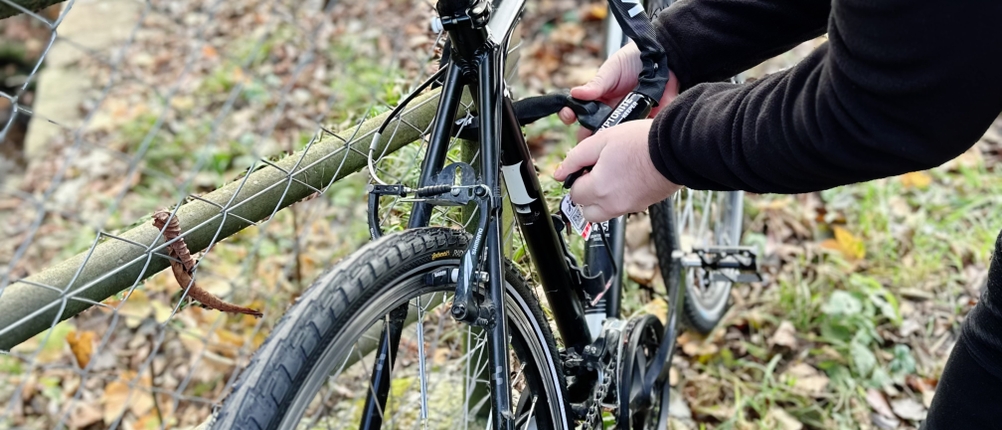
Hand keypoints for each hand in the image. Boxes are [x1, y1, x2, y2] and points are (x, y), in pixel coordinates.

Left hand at [553, 119, 680, 221]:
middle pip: (587, 212)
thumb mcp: (601, 140)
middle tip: (594, 176)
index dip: (576, 179)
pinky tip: (626, 178)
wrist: (674, 149)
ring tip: (611, 177)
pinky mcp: (642, 206)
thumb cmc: (641, 142)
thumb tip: (559, 172)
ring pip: (604, 213)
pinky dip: (619, 198)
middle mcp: (612, 204)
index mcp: (598, 188)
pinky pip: (622, 208)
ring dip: (601, 200)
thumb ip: (576, 158)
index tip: (584, 168)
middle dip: (586, 196)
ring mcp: (628, 207)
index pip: (574, 195)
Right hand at [557, 43, 679, 139]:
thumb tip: (574, 94)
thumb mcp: (612, 69)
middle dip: (584, 137)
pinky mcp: (643, 125)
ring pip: (611, 139)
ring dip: (605, 142)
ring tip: (603, 139)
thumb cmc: (636, 59)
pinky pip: (633, 138)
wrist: (665, 58)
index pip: (579, 111)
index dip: (570, 115)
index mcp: (599, 98)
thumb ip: (596, 84)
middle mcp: (611, 112)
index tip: (568, 116)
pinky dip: (628, 142)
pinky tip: (623, 138)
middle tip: (583, 137)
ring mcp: (627, 120)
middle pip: (592, 131)